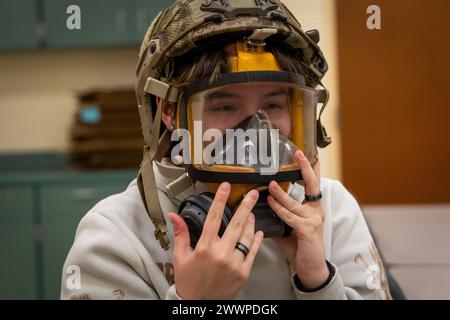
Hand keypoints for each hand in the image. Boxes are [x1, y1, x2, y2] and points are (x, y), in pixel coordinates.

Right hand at [168, 182, 263, 299]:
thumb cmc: (189, 281)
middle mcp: (221, 254)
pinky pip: (252, 252)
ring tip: (251, 213)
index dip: (220, 199)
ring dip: (250, 222)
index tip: (225, 187)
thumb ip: (180, 233)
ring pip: (246, 236)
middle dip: (246, 206)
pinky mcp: (243, 272)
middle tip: (252, 194)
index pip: (213, 217)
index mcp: (205, 247)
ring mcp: (234, 263)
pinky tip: (256, 232)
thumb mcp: (180, 256)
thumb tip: (174, 216)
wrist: (199, 304)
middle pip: (236, 223)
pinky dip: (255, 240)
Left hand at [267, 150, 328, 288]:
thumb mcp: (288, 228)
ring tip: (269, 185)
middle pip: (311, 185)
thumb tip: (260, 206)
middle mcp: (316, 211)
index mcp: (313, 208)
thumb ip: (278, 216)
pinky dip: (279, 210)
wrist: (311, 268)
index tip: (305, 153)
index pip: (313, 184)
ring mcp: (313, 220)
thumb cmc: (299, 247)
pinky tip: (270, 204)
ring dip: (280, 194)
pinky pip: (289, 217)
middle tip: (298, 154)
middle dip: (305, 168)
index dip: (311, 168)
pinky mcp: (307, 230)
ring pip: (293, 203)